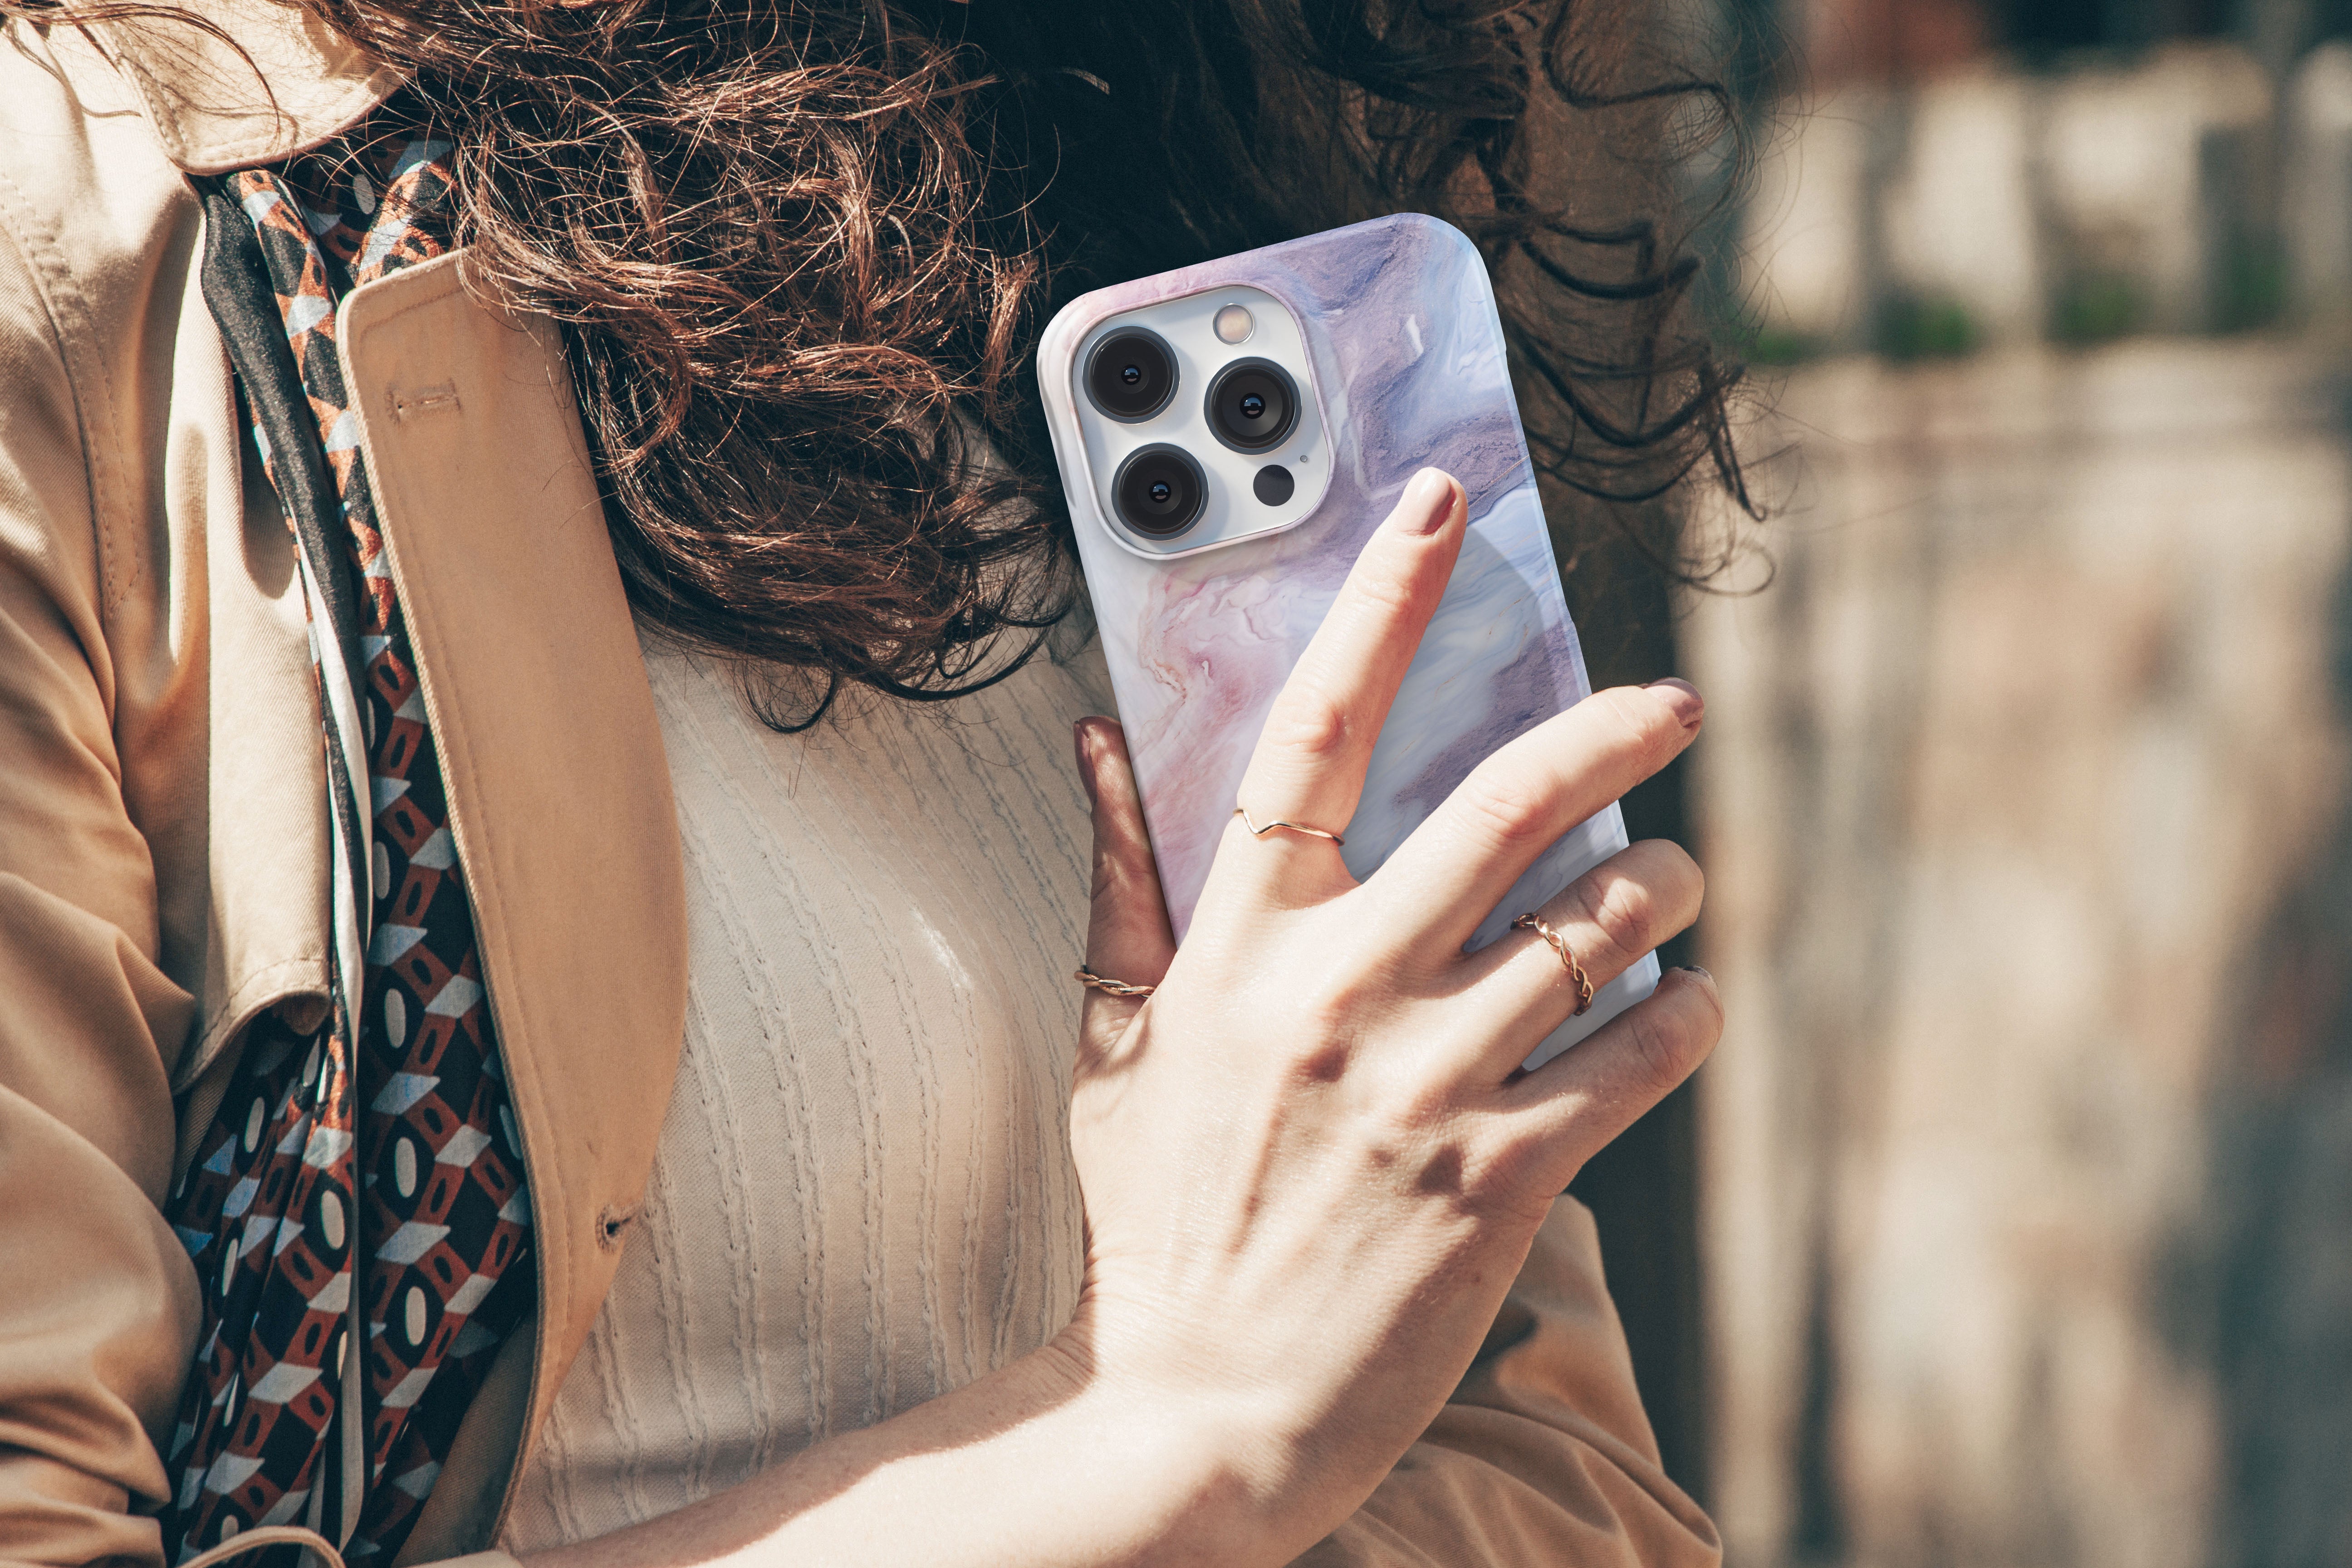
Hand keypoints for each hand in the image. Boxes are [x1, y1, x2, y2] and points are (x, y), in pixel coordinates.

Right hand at [1063, 467, 1719, 1559]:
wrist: (1192, 1411)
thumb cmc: (1153, 1220)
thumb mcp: (1113, 1045)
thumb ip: (1119, 884)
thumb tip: (1097, 737)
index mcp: (1237, 948)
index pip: (1309, 734)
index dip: (1378, 604)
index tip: (1437, 507)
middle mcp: (1337, 993)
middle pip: (1503, 805)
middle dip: (1612, 731)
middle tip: (1673, 702)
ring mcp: (1424, 1084)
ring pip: (1594, 927)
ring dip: (1663, 886)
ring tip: (1675, 883)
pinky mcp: (1500, 1178)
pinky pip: (1633, 1057)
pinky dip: (1679, 1016)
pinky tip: (1680, 1004)